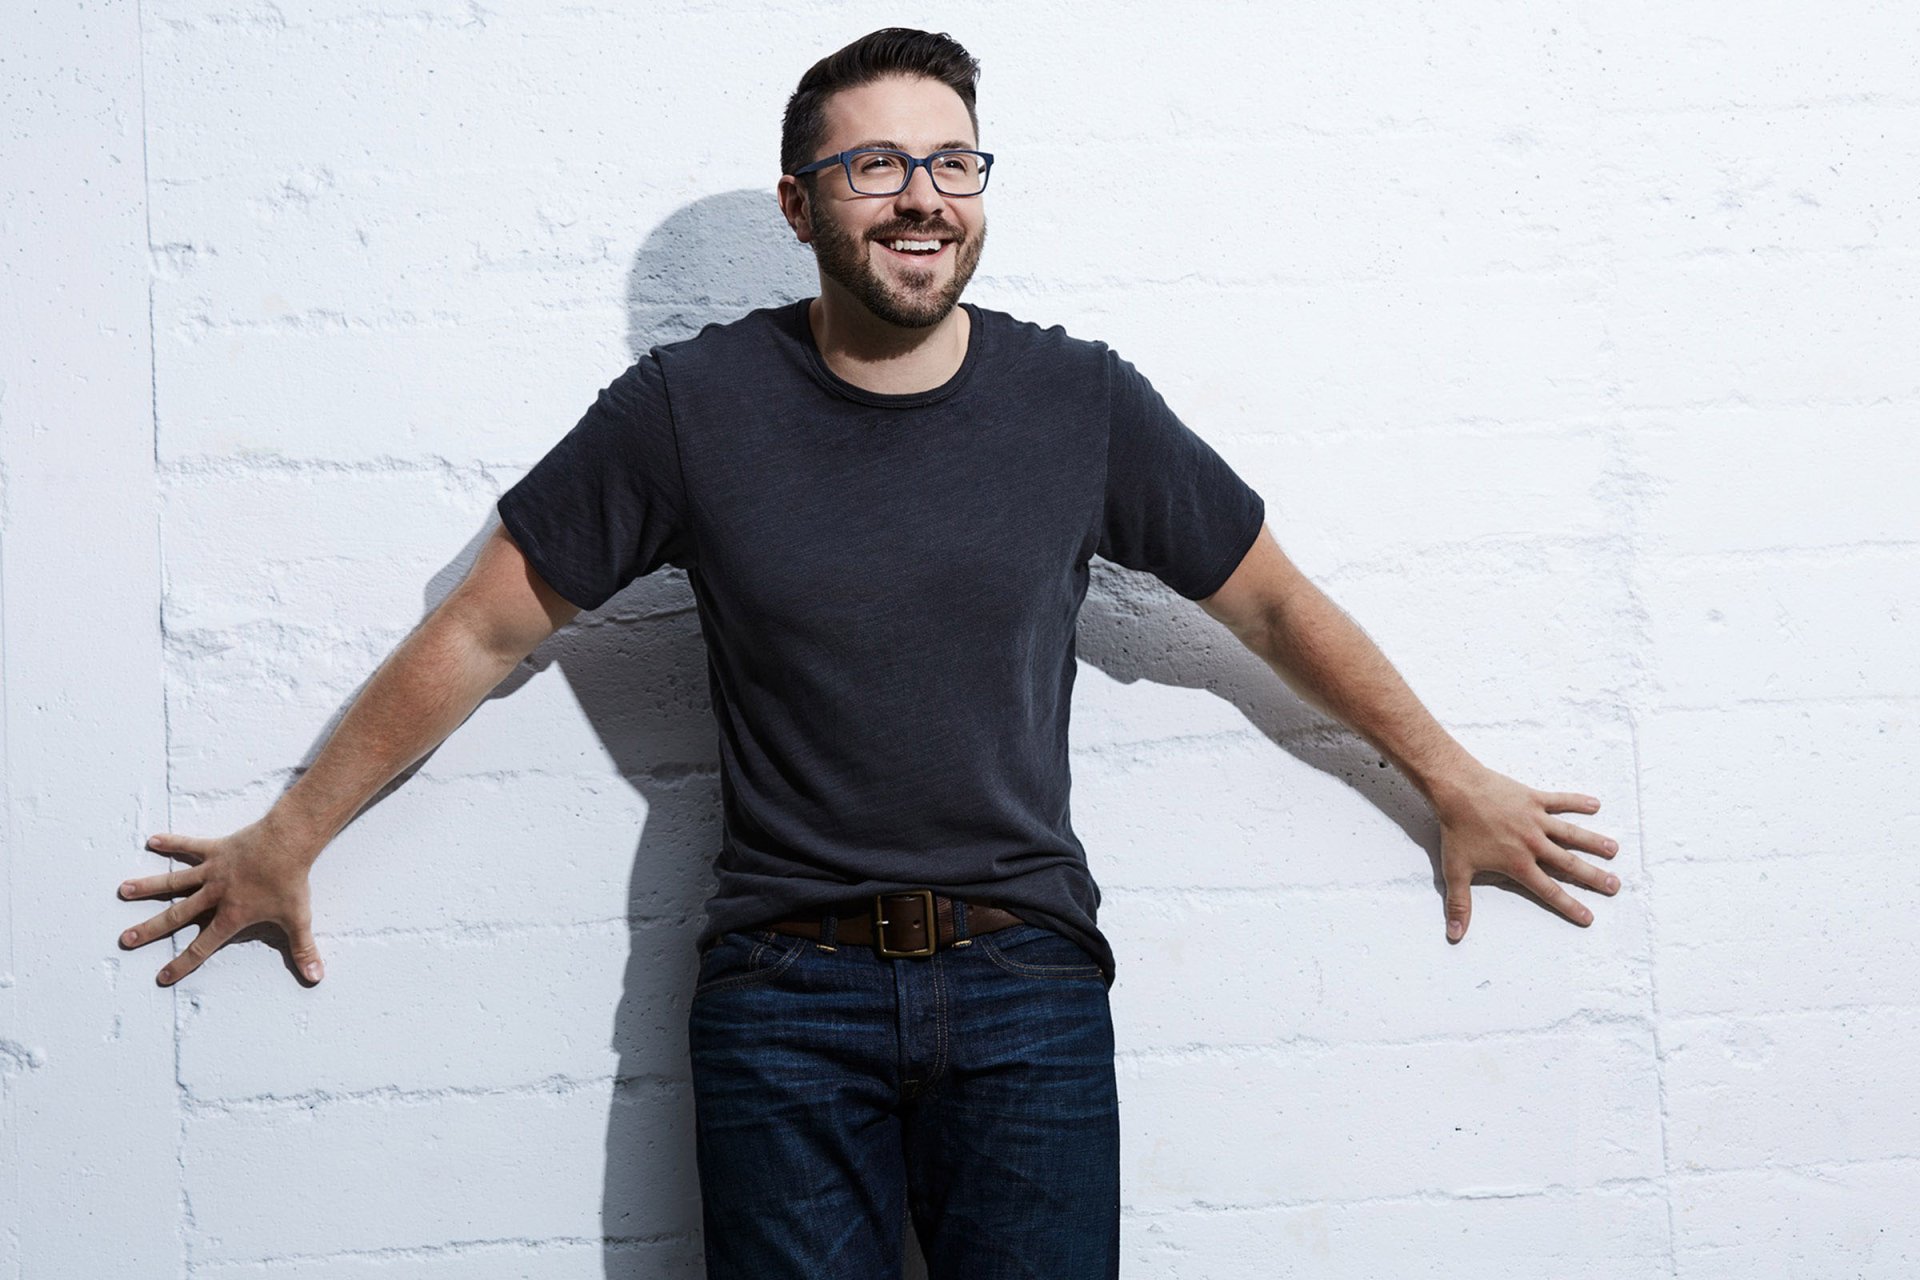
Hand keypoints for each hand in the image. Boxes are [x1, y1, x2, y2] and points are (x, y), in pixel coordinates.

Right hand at [116, 817, 324, 985]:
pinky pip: (190, 845)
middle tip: (126, 939)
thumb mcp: (298, 919)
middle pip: (177, 916)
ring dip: (148, 887)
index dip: (182, 964)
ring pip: (174, 882)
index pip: (203, 946)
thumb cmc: (291, 882)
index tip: (162, 977)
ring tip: (123, 890)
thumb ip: (304, 949)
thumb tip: (316, 976)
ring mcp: (212, 871)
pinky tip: (153, 840)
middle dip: (151, 930)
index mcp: (231, 915)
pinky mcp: (216, 849)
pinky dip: (173, 842)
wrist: (288, 843)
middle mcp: (215, 895)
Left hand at [1434, 763, 1620, 942]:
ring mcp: (1535, 820)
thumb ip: (1459, 905)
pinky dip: (1578, 801)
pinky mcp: (1533, 798)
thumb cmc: (1456, 830)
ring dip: (1593, 842)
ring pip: (1571, 833)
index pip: (1549, 890)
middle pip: (1569, 864)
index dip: (1569, 905)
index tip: (1589, 917)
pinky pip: (1560, 801)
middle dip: (1592, 877)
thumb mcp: (1456, 871)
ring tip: (1614, 849)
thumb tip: (1455, 935)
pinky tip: (1595, 805)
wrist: (1457, 790)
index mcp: (1518, 863)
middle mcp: (1533, 843)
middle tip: (1614, 886)